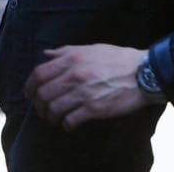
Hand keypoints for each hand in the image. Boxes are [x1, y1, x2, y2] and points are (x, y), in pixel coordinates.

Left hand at [23, 44, 160, 129]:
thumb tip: (45, 54)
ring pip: (54, 109)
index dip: (30, 86)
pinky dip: (66, 125)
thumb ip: (65, 51)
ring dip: (50, 117)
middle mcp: (74, 75)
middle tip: (42, 110)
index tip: (30, 94)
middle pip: (43, 93)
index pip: (39, 74)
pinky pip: (71, 120)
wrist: (143, 73)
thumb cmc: (117, 59)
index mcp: (71, 59)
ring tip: (54, 119)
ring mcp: (84, 92)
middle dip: (38, 105)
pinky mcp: (95, 108)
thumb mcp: (90, 48)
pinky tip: (69, 124)